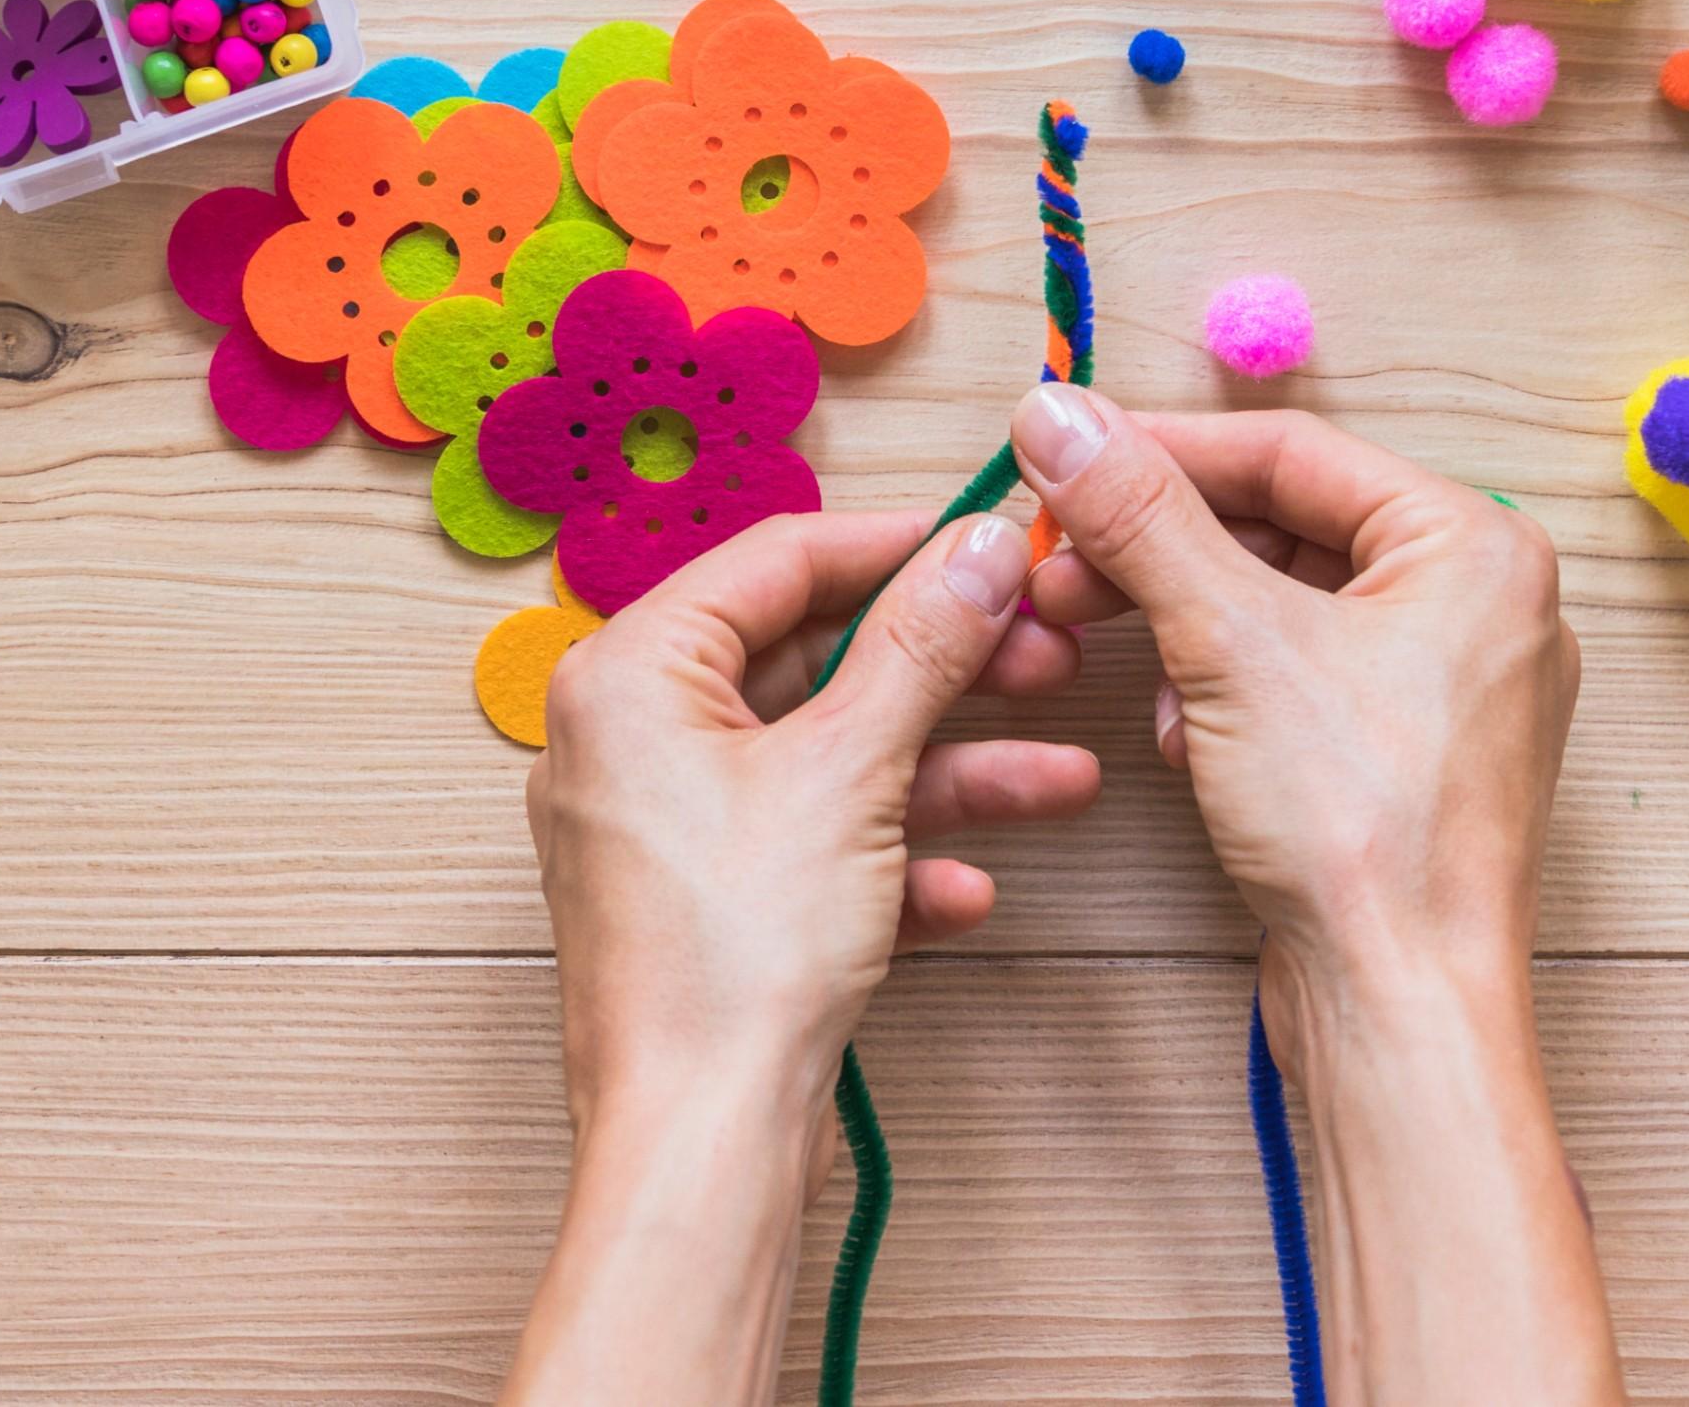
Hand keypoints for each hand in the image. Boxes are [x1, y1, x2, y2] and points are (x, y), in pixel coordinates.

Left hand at [503, 508, 1101, 1406]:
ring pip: (827, 761)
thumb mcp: (850, 771)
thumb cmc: (731, 961)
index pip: (775, 559)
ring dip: (947, 773)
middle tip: (1042, 655)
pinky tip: (968, 890)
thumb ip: (921, 646)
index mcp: (629, 675)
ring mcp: (666, 827)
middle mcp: (629, 739)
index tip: (987, 546)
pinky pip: (811, 845)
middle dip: (942, 671)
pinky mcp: (706, 904)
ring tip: (1060, 781)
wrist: (701, 1142)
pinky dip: (893, 857)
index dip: (896, 546)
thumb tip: (977, 549)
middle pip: (810, 662)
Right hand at [1008, 387, 1622, 1404]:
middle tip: (1057, 561)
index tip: (1060, 454)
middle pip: (1285, 523)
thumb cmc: (1359, 833)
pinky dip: (1225, 687)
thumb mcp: (1228, 643)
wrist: (1400, 1007)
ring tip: (1101, 645)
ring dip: (1183, 619)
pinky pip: (1301, 676)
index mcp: (1476, 546)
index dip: (1159, 449)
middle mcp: (1483, 603)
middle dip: (1160, 546)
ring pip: (1285, 602)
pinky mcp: (1410, 756)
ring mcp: (1452, 685)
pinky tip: (1180, 733)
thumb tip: (1057, 412)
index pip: (1292, 450)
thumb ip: (1140, 515)